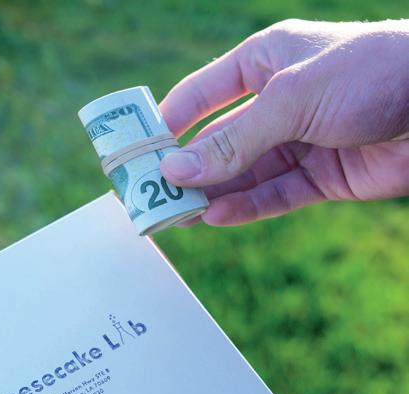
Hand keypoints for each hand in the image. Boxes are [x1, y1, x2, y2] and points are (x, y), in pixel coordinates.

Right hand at [159, 19, 408, 224]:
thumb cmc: (371, 74)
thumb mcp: (290, 101)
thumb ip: (231, 141)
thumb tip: (174, 171)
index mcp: (263, 63)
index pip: (199, 95)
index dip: (166, 123)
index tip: (136, 153)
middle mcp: (275, 104)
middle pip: (216, 141)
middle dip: (185, 168)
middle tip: (151, 196)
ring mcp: (297, 143)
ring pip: (240, 174)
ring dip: (209, 194)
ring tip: (176, 215)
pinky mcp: (318, 178)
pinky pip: (271, 196)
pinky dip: (244, 208)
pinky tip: (216, 217)